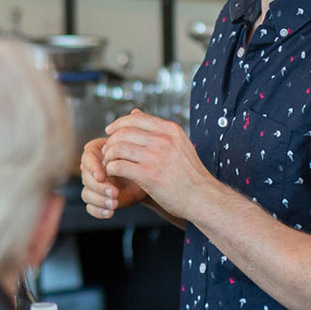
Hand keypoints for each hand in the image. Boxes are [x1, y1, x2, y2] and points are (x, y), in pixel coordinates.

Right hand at [80, 137, 147, 218]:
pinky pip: (91, 208)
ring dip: (99, 200)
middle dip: (99, 187)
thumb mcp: (135, 154)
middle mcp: (93, 169)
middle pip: (86, 178)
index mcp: (98, 153)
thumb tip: (111, 140)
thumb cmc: (142, 162)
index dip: (92, 168)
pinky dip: (98, 211)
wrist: (151, 179)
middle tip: (114, 193)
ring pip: (86, 194)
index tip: (102, 177)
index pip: (87, 158)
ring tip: (115, 204)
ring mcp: (94, 186)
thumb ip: (124, 148)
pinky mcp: (99, 200)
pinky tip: (110, 212)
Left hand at [98, 110, 212, 214]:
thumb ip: (157, 129)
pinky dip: (111, 169)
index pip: (135, 118)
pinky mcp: (149, 175)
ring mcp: (156, 157)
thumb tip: (135, 112)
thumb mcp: (179, 144)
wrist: (203, 198)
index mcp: (170, 130)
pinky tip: (114, 174)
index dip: (118, 123)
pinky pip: (118, 166)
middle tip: (107, 152)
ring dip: (109, 156)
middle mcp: (163, 140)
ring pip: (118, 148)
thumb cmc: (188, 174)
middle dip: (111, 141)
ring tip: (109, 164)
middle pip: (123, 132)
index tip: (109, 132)